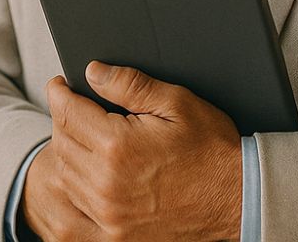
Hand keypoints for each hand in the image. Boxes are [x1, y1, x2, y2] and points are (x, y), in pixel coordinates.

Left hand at [23, 63, 242, 241]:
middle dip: (64, 120)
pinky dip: (75, 192)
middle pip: (61, 144)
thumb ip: (131, 85)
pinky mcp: (116, 238)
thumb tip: (93, 72)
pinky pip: (76, 214)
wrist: (238, 200)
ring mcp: (109, 216)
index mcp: (118, 146)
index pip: (67, 112)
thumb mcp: (177, 104)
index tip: (59, 85)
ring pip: (65, 178)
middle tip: (75, 107)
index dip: (59, 93)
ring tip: (85, 139)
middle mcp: (106, 184)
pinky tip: (86, 178)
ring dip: (68, 154)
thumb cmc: (212, 151)